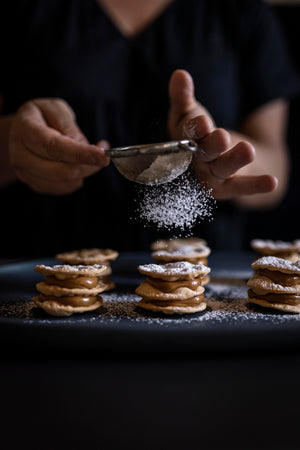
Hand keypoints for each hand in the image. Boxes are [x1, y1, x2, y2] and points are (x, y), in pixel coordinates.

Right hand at [9, 98, 109, 194]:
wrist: (22, 132)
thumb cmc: (42, 117)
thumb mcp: (55, 108)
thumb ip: (68, 125)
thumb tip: (81, 146)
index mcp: (25, 129)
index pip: (54, 146)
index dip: (80, 153)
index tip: (102, 156)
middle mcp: (20, 154)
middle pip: (61, 170)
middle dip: (88, 165)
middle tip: (103, 156)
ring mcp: (26, 173)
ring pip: (65, 181)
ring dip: (85, 171)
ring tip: (90, 155)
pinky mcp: (36, 185)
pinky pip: (65, 188)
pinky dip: (78, 178)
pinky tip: (78, 164)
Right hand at [168, 70, 276, 199]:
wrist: (221, 159)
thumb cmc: (202, 134)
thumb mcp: (192, 114)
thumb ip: (184, 97)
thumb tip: (180, 74)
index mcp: (182, 141)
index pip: (186, 133)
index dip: (194, 129)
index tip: (203, 122)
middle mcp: (195, 162)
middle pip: (203, 154)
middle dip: (212, 146)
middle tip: (222, 137)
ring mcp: (212, 176)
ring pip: (222, 169)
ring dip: (234, 160)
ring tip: (248, 150)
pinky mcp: (229, 187)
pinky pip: (241, 187)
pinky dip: (255, 185)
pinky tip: (271, 182)